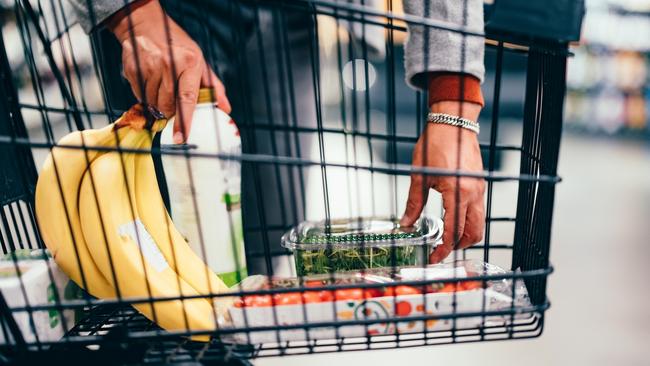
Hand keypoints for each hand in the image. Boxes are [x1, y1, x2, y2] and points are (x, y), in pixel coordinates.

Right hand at [108, 0, 230, 142]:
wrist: (146, 26)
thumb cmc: (179, 47)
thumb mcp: (200, 62)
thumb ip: (213, 87)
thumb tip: (226, 109)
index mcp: (190, 63)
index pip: (187, 99)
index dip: (184, 121)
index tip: (181, 138)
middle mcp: (168, 65)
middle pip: (167, 105)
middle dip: (169, 112)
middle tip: (171, 106)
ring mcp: (149, 67)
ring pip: (151, 103)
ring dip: (156, 104)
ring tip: (161, 90)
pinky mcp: (133, 70)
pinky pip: (139, 96)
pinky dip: (145, 96)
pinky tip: (150, 83)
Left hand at [400, 101, 485, 262]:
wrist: (453, 122)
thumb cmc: (435, 143)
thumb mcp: (419, 175)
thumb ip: (414, 203)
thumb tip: (405, 224)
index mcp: (457, 192)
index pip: (453, 231)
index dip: (443, 249)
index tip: (433, 258)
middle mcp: (473, 194)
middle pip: (473, 233)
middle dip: (457, 246)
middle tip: (440, 250)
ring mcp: (479, 189)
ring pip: (479, 223)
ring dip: (465, 235)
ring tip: (446, 238)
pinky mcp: (480, 184)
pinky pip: (478, 210)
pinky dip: (468, 221)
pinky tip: (452, 219)